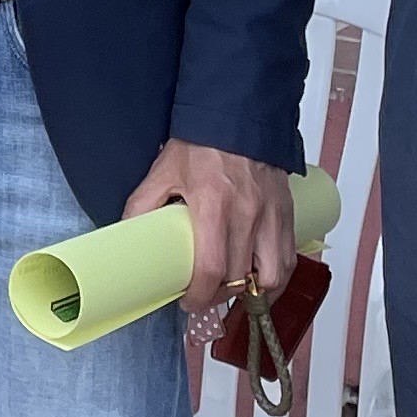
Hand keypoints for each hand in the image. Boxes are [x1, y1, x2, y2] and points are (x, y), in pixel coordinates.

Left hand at [122, 138, 296, 318]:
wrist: (240, 115)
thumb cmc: (204, 142)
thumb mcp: (164, 170)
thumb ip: (143, 204)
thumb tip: (129, 234)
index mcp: (214, 204)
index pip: (212, 268)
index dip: (200, 295)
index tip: (188, 301)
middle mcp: (248, 214)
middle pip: (239, 278)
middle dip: (218, 296)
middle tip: (203, 296)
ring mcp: (271, 216)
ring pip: (271, 276)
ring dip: (251, 293)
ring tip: (233, 292)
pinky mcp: (287, 214)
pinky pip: (288, 259)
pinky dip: (275, 278)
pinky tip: (258, 280)